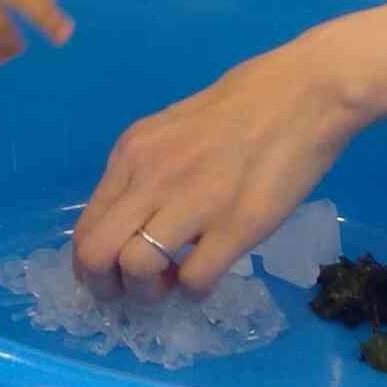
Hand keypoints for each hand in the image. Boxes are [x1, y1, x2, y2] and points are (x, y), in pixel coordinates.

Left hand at [70, 30, 360, 301]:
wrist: (301, 94)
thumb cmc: (240, 109)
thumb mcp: (170, 133)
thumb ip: (144, 174)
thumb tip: (128, 225)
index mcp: (132, 154)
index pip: (85, 228)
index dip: (92, 267)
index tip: (115, 276)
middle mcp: (151, 177)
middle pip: (95, 255)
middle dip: (108, 288)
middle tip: (137, 290)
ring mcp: (192, 201)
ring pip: (136, 269)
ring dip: (150, 293)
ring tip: (174, 281)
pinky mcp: (236, 225)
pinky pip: (194, 280)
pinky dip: (195, 290)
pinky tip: (209, 272)